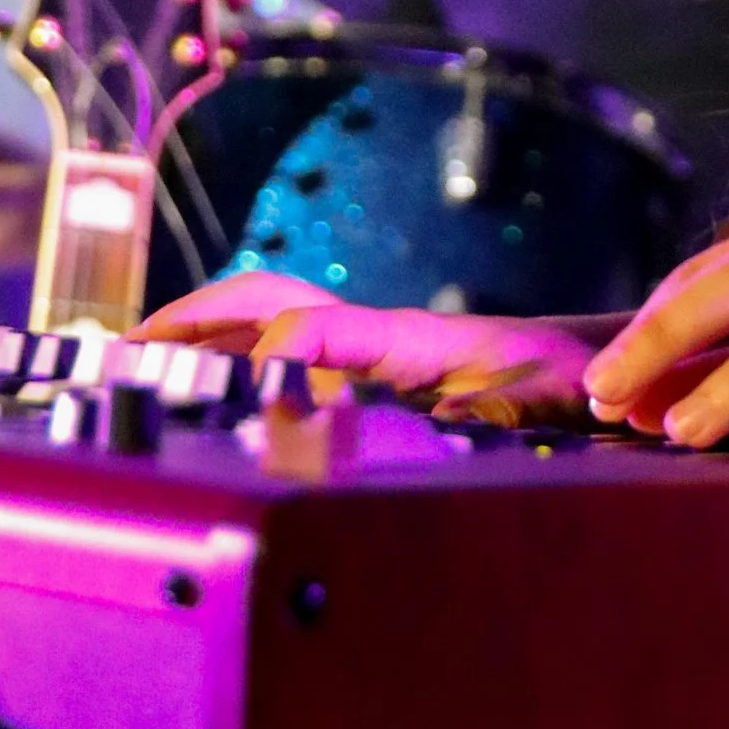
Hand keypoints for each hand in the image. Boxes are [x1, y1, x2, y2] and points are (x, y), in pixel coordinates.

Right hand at [140, 271, 597, 423]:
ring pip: (270, 322)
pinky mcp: (379, 366)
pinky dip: (238, 357)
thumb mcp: (534, 402)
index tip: (211, 380)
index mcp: (407, 340)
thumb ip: (482, 412)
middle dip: (193, 323)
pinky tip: (208, 387)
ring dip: (204, 336)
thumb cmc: (573, 383)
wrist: (604, 367)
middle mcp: (379, 333)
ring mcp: (374, 345)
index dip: (257, 352)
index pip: (310, 329)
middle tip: (124, 354)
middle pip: (267, 305)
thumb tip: (432, 424)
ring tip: (135, 364)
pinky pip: (293, 349)